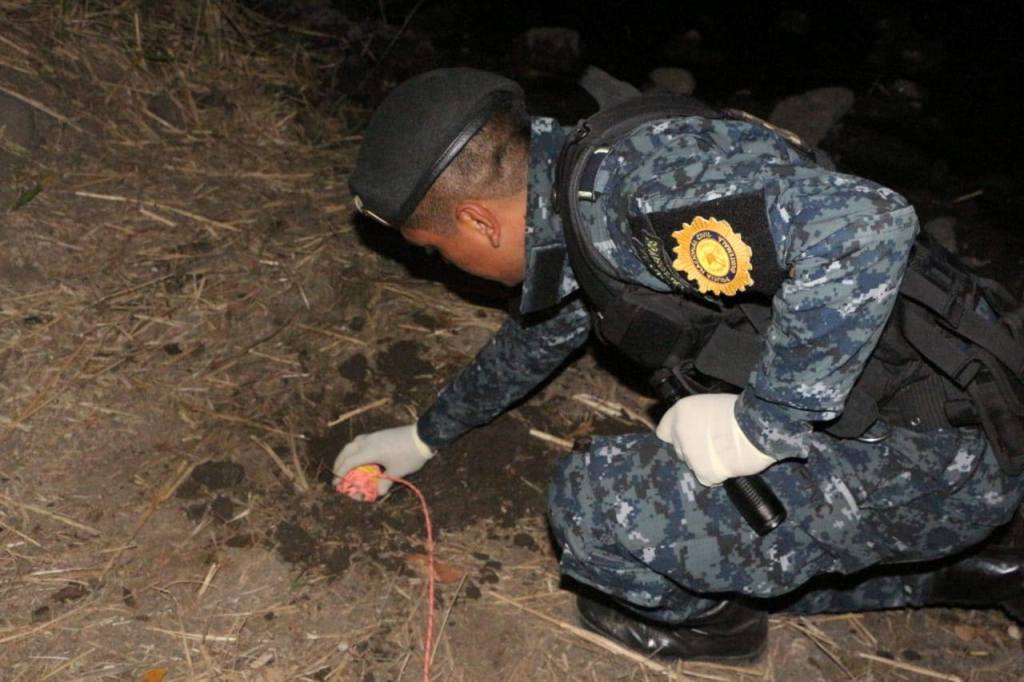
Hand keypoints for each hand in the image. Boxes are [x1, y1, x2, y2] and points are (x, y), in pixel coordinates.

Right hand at [332, 424, 433, 496]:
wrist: (423, 436)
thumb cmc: (410, 455)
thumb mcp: (398, 471)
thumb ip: (385, 482)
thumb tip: (379, 492)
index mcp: (370, 451)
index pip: (349, 462)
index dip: (341, 473)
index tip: (336, 484)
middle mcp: (368, 441)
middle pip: (347, 451)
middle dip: (339, 462)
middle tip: (336, 475)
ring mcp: (373, 435)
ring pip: (353, 444)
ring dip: (346, 454)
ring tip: (345, 464)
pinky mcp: (379, 434)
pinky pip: (360, 441)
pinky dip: (355, 449)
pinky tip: (359, 456)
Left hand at [655, 393, 774, 486]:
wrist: (756, 428)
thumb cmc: (741, 411)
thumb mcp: (712, 404)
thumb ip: (698, 417)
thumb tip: (699, 428)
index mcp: (681, 411)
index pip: (664, 431)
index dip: (676, 436)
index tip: (688, 438)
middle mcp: (680, 433)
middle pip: (680, 449)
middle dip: (693, 450)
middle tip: (713, 446)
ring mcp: (690, 454)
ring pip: (692, 464)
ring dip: (705, 463)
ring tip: (725, 455)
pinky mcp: (703, 472)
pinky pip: (706, 478)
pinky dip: (716, 475)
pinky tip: (729, 466)